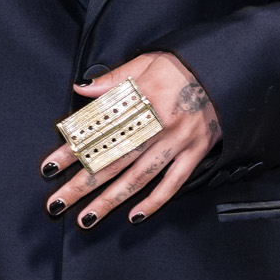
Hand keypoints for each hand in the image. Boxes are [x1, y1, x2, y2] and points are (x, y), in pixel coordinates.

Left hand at [41, 51, 219, 231]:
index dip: (72, 150)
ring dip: (110, 200)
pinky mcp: (196, 152)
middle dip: (82, 184)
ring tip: (87, 217)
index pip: (98, 129)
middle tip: (57, 203)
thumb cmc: (184, 66)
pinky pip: (174, 182)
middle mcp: (158, 122)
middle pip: (112, 158)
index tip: (51, 167)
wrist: (228, 69)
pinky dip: (154, 201)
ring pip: (138, 176)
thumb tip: (81, 89)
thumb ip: (113, 79)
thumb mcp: (146, 61)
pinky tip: (134, 215)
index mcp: (142, 97)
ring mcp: (178, 141)